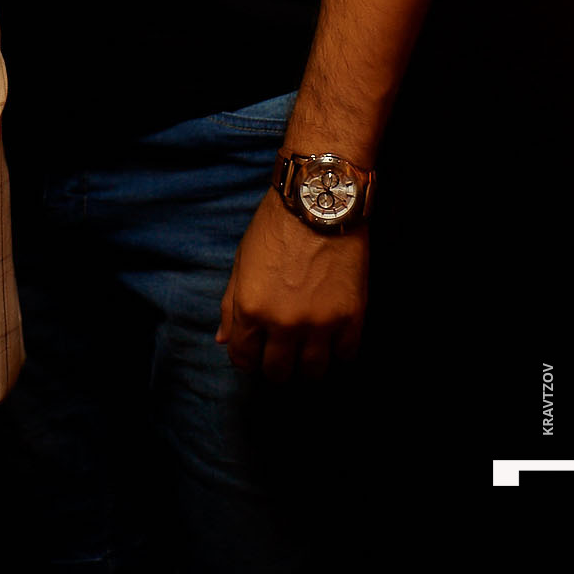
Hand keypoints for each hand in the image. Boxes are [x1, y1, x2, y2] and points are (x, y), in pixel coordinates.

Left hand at [215, 189, 367, 381]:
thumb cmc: (274, 226)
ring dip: (308, 362)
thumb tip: (223, 340)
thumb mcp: (242, 261)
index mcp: (250, 309)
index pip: (243, 359)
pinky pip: (346, 356)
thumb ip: (230, 304)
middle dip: (277, 364)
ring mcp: (319, 324)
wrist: (317, 201)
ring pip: (313, 372)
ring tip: (309, 345)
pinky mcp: (351, 318)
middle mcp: (282, 324)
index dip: (248, 357)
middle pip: (278, 373)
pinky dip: (339, 349)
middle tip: (283, 348)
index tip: (256, 349)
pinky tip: (333, 334)